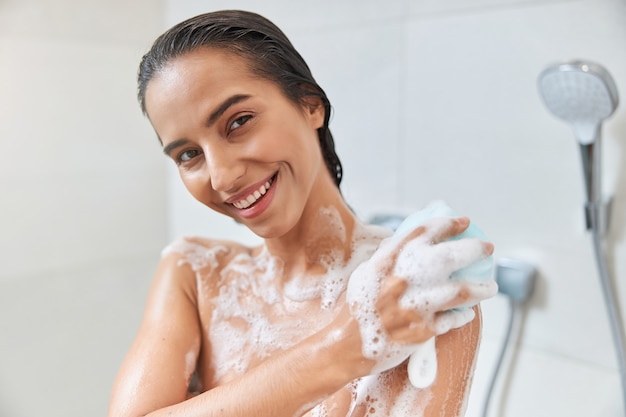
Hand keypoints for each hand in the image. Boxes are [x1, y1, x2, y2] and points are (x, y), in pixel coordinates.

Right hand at [346, 216, 496, 374]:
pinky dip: (463, 314)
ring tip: (490, 287)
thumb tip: (410, 239)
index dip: (448, 224)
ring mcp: (414, 306)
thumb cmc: (355, 306)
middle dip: (473, 249)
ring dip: (480, 287)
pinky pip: (452, 319)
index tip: (463, 222)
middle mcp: (402, 280)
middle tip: (487, 248)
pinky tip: (468, 312)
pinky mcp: (421, 331)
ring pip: (460, 291)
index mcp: (387, 261)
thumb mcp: (366, 272)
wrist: (346, 344)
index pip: (423, 233)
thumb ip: (388, 256)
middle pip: (448, 257)